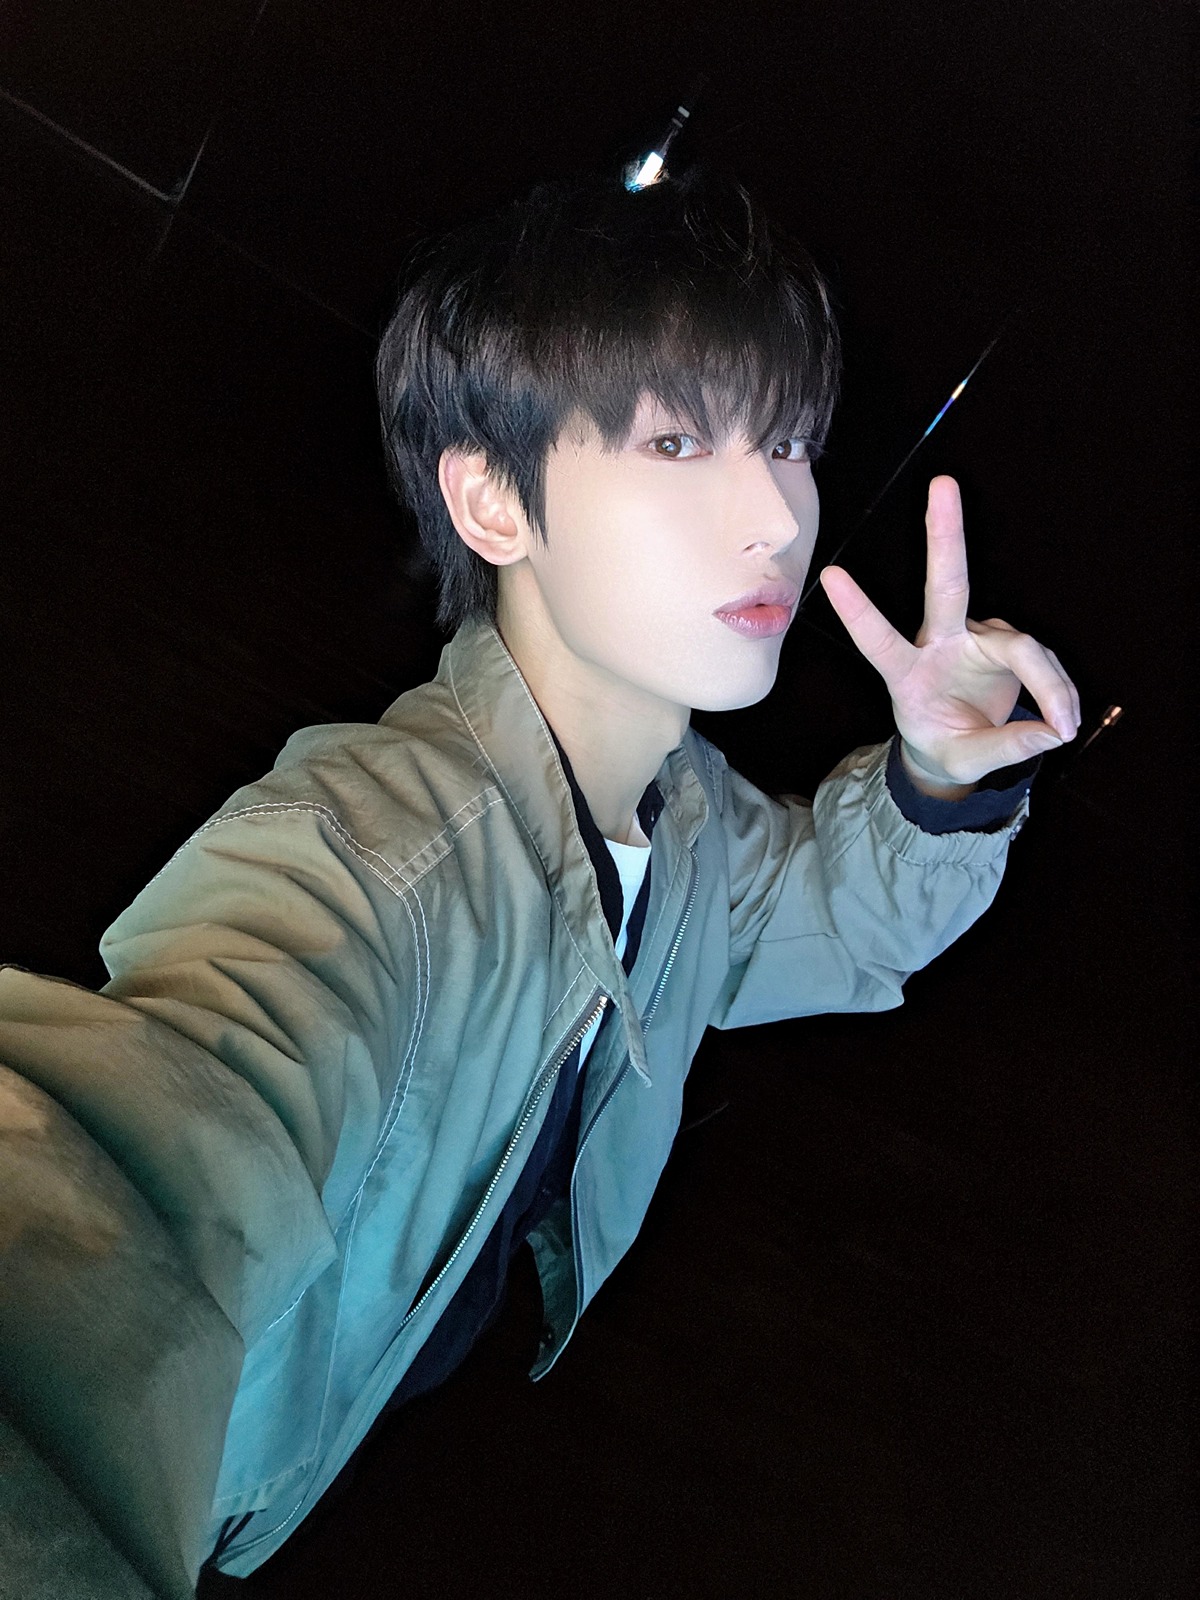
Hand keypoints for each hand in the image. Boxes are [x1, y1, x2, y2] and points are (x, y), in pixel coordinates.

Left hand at [818, 476, 1079, 790]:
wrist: (956, 747)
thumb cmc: (945, 747)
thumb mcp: (962, 760)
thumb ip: (1001, 748)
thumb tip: (1050, 732)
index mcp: (907, 674)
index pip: (878, 640)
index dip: (858, 610)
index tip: (830, 576)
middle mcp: (940, 643)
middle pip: (946, 584)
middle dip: (944, 534)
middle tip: (942, 485)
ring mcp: (976, 638)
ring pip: (1022, 648)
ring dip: (1050, 687)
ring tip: (1063, 726)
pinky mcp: (1007, 642)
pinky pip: (1043, 664)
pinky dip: (1059, 693)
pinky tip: (1064, 718)